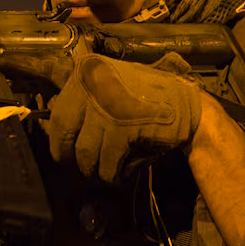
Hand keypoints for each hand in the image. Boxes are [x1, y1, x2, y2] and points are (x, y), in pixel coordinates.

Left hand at [47, 53, 202, 182]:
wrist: (189, 105)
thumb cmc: (145, 98)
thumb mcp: (110, 84)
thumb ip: (83, 102)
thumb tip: (55, 136)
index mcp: (86, 72)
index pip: (58, 116)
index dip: (58, 142)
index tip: (63, 157)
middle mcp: (93, 85)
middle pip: (65, 137)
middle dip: (72, 160)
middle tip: (81, 171)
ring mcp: (109, 106)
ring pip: (86, 154)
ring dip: (94, 170)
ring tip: (105, 173)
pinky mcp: (125, 128)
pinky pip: (108, 163)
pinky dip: (113, 173)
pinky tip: (121, 173)